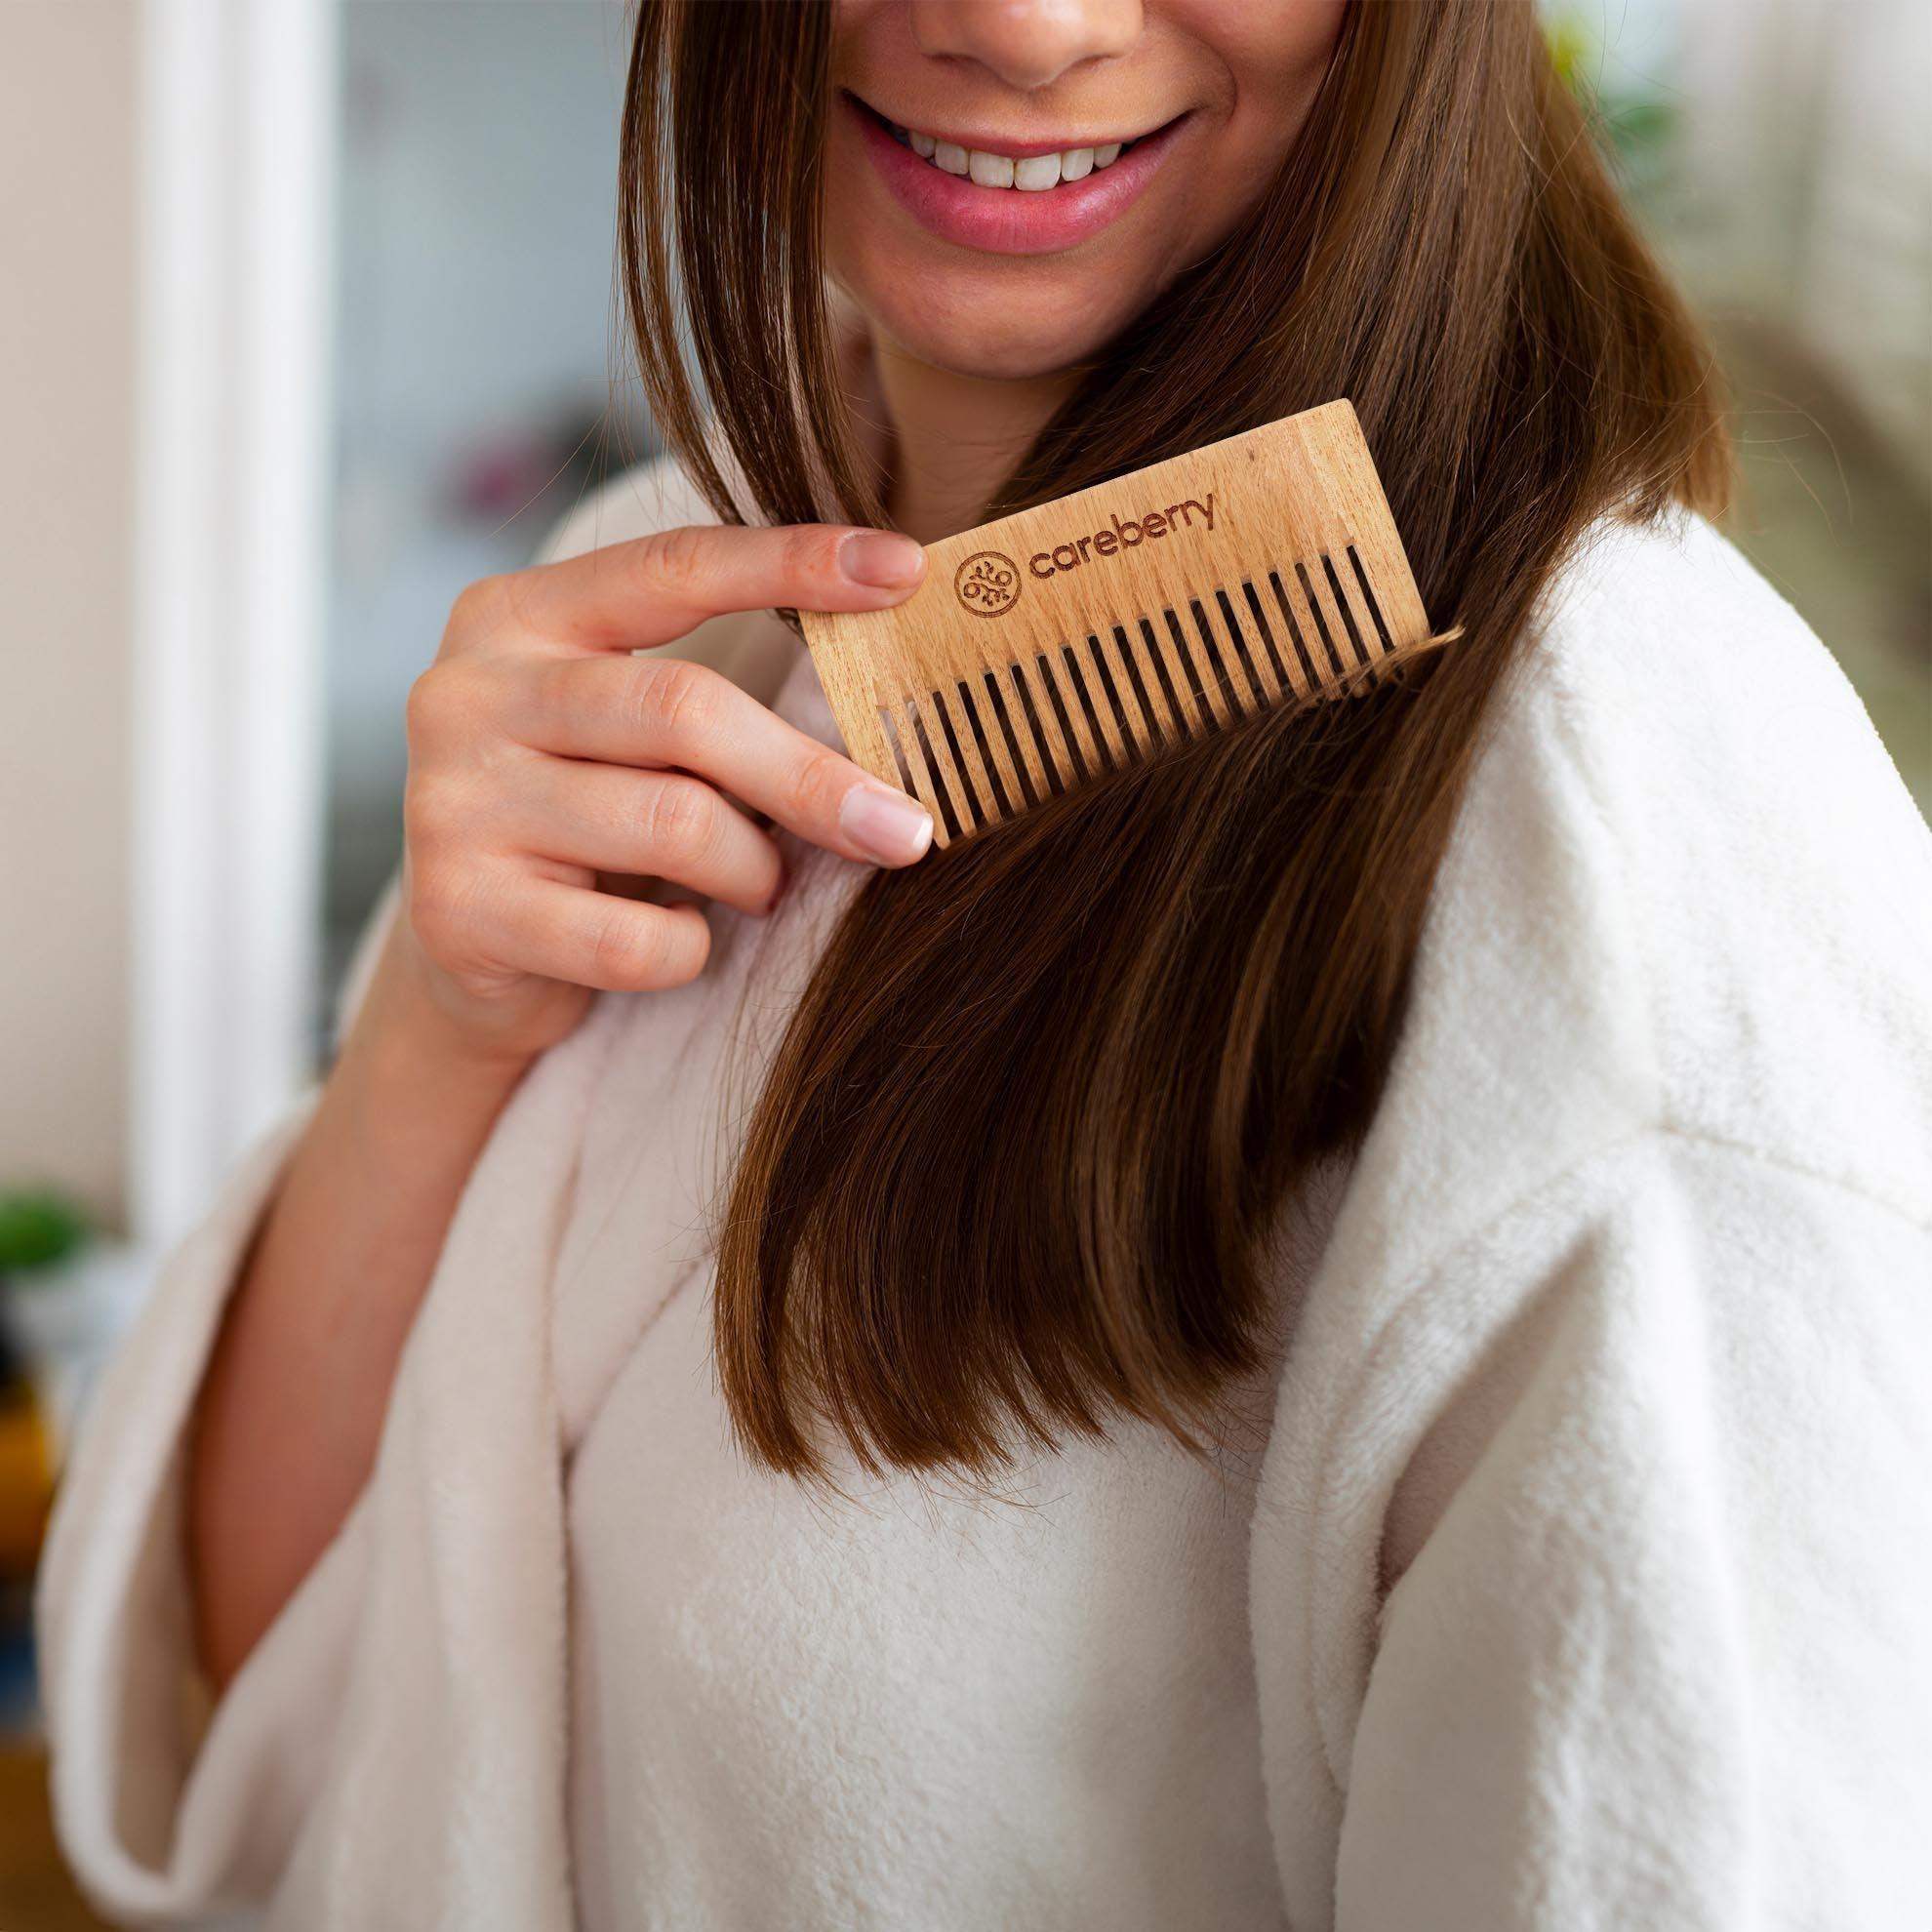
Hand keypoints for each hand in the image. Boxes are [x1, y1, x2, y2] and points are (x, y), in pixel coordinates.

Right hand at [386, 522, 932, 1067]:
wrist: (464, 959)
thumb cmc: (585, 824)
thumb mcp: (629, 736)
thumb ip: (712, 700)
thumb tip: (891, 710)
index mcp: (515, 616)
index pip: (673, 567)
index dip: (793, 563)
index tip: (904, 570)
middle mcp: (465, 692)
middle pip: (685, 709)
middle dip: (812, 777)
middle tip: (902, 829)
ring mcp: (453, 801)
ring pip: (674, 824)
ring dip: (754, 869)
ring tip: (762, 886)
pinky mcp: (460, 911)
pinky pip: (634, 938)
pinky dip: (690, 948)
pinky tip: (683, 939)